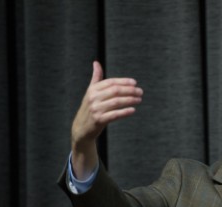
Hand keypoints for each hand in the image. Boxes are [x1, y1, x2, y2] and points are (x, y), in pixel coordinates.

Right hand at [70, 61, 142, 178]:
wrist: (81, 128)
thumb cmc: (89, 108)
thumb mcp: (91, 92)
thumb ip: (96, 78)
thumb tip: (96, 63)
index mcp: (92, 89)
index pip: (111, 82)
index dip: (124, 82)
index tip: (135, 83)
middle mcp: (93, 98)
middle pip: (115, 91)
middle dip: (130, 90)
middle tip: (140, 92)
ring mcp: (96, 109)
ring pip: (116, 102)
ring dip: (130, 100)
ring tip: (139, 99)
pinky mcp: (99, 120)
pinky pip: (114, 115)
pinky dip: (124, 112)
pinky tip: (133, 110)